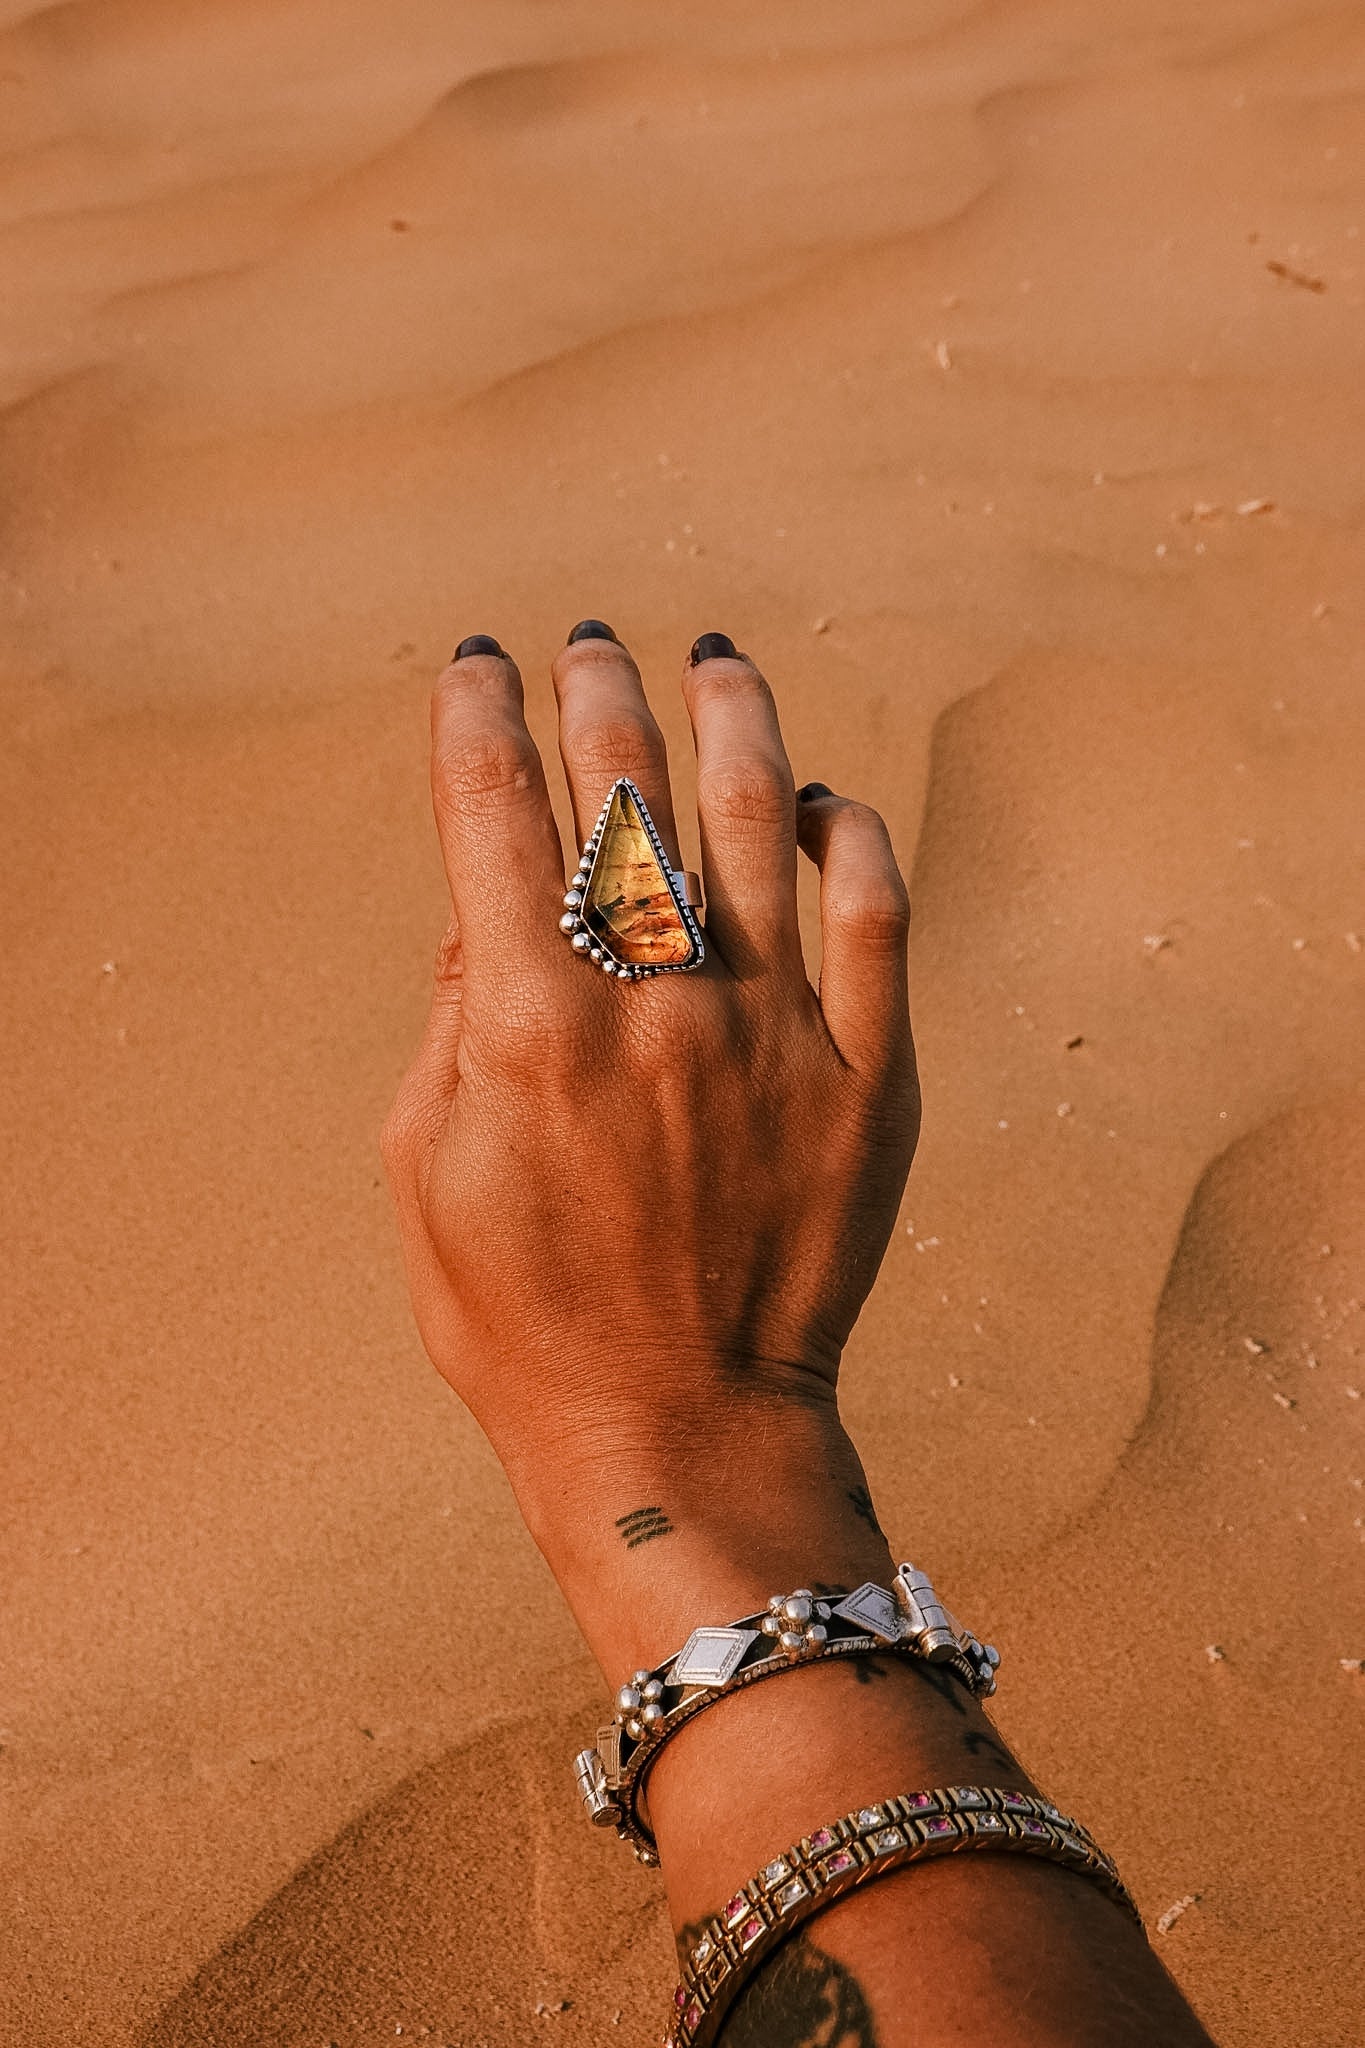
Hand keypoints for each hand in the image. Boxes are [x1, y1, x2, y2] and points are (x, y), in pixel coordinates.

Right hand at [382, 625, 918, 1664]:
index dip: (479, 715)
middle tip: (586, 645)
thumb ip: (453, 1019)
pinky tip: (825, 804)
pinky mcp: (868, 1081)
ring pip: (765, 820)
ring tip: (713, 662)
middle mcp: (659, 1006)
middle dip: (597, 691)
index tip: (476, 667)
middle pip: (629, 789)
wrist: (682, 1434)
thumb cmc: (525, 1321)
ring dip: (734, 720)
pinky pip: (876, 920)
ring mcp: (778, 1036)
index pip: (496, 811)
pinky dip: (853, 842)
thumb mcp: (427, 1172)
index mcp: (533, 1025)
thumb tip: (485, 905)